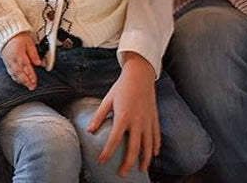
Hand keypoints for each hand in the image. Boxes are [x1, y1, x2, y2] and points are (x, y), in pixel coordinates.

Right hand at [0, 32, 41, 89]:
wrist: (6, 33)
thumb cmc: (19, 36)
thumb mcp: (29, 42)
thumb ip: (34, 53)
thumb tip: (39, 63)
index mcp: (18, 53)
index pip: (25, 66)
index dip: (30, 74)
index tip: (35, 81)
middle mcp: (12, 59)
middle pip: (19, 72)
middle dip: (26, 81)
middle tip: (32, 87)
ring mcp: (8, 62)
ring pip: (14, 74)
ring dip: (21, 81)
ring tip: (28, 86)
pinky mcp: (6, 63)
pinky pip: (10, 73)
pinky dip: (16, 78)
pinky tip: (20, 81)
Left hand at [87, 53, 158, 176]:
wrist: (140, 74)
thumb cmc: (122, 86)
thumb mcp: (108, 99)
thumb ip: (99, 116)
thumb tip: (89, 131)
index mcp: (123, 116)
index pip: (114, 139)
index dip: (107, 152)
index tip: (102, 161)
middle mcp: (137, 121)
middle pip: (134, 148)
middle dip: (128, 163)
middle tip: (122, 174)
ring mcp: (147, 120)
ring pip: (148, 145)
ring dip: (144, 159)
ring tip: (141, 170)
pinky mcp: (154, 117)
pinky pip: (156, 135)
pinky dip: (156, 146)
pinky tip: (154, 155)